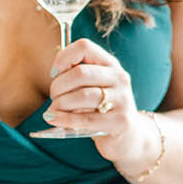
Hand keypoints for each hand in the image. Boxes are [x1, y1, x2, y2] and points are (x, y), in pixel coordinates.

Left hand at [45, 39, 159, 167]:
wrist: (128, 136)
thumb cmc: (99, 108)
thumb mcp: (90, 86)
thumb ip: (73, 74)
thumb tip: (55, 71)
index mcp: (110, 64)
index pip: (84, 47)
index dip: (63, 58)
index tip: (54, 74)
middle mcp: (119, 78)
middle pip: (79, 73)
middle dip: (58, 86)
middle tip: (54, 97)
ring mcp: (123, 99)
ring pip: (81, 96)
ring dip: (60, 104)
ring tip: (54, 110)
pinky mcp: (121, 121)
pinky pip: (86, 118)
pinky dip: (65, 119)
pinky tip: (55, 119)